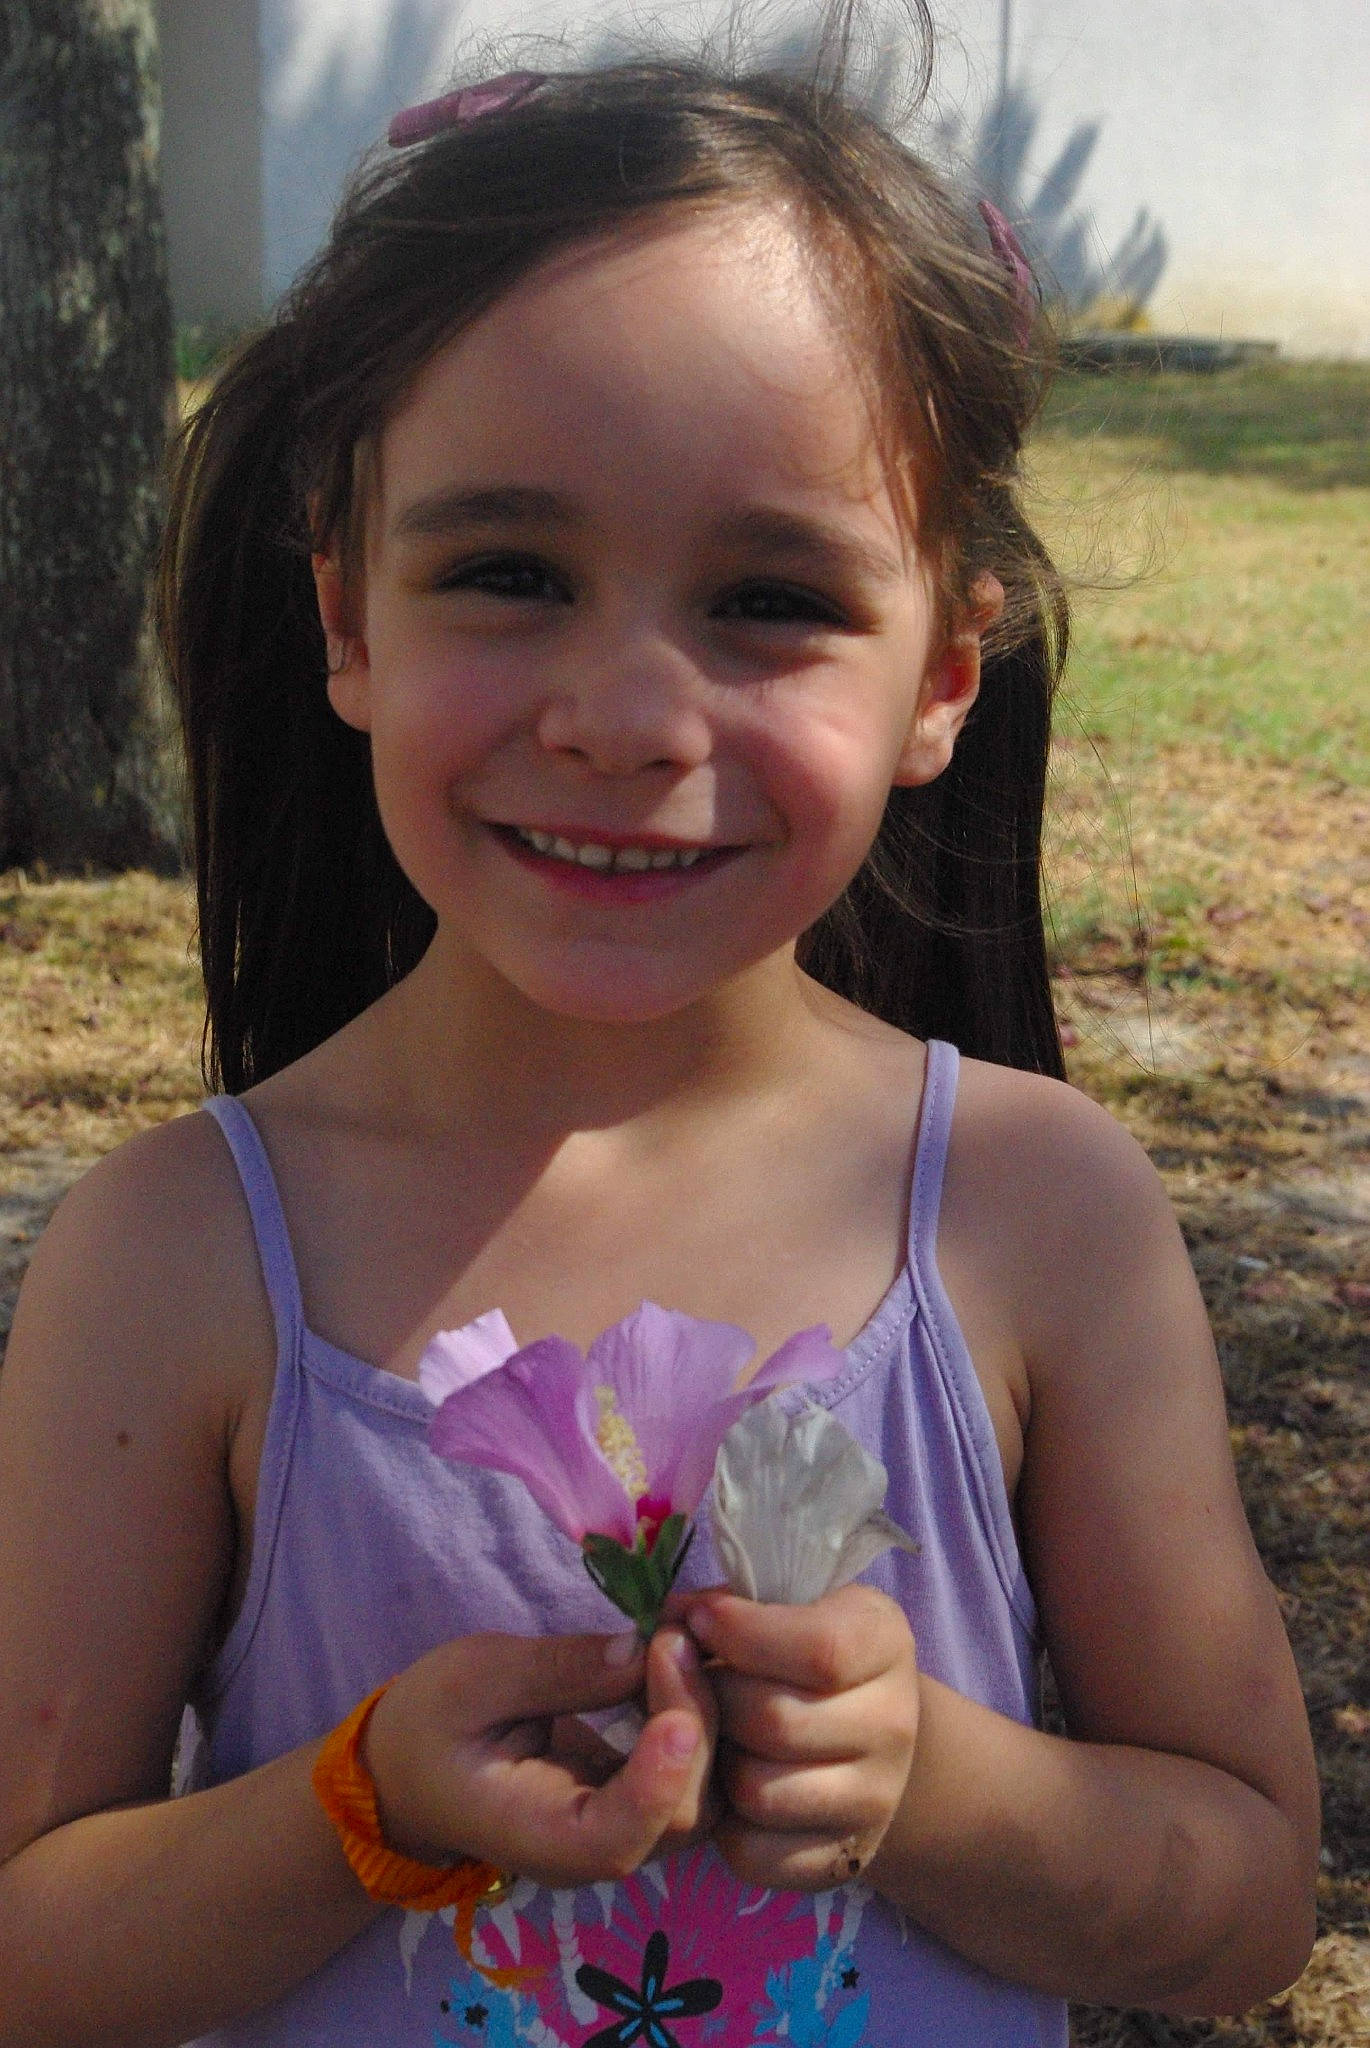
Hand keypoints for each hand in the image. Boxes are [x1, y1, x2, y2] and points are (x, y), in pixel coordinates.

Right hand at [360, 1624, 715, 1888]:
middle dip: (694, 1716)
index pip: (616, 1841)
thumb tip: (640, 1650)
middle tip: (673, 1630)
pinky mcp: (643, 1793)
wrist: (410, 1767)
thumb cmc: (429, 1726)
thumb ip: (554, 1671)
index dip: (657, 1785)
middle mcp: (597, 1848)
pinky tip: (683, 1647)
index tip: (673, 1716)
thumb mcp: (472, 1680)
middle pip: (683, 1812)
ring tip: (683, 1630)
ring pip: (707, 1790)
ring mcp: (628, 1825)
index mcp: (539, 1837)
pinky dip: (701, 1706)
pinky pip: (697, 1764)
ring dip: (709, 1709)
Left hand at [685, 1583, 918, 1890]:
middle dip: (712, 1698)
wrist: (863, 1726)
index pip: (820, 1650)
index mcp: (884, 1642)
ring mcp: (874, 1801)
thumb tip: (674, 1619)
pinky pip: (752, 1855)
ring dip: (715, 1762)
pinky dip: (722, 1824)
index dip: (742, 1633)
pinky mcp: (839, 1860)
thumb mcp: (791, 1599)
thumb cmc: (805, 1645)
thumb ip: (736, 1603)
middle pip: (775, 1722)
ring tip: (715, 1734)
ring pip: (757, 1792)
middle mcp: (894, 1726)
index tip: (699, 1619)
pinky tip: (726, 1783)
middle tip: (694, 1682)